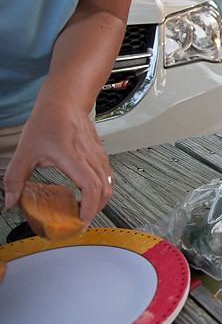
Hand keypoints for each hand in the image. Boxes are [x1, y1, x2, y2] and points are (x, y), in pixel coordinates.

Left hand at [3, 100, 112, 223]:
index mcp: (72, 156)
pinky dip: (102, 189)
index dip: (90, 207)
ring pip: (109, 183)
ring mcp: (98, 155)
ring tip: (85, 209)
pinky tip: (88, 193)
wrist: (64, 103)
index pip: (91, 186)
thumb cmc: (48, 122)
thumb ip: (14, 179)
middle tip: (82, 220)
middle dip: (97, 209)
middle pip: (105, 189)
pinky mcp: (100, 154)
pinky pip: (107, 176)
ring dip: (101, 200)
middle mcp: (90, 156)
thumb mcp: (24, 152)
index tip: (82, 220)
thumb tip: (10, 201)